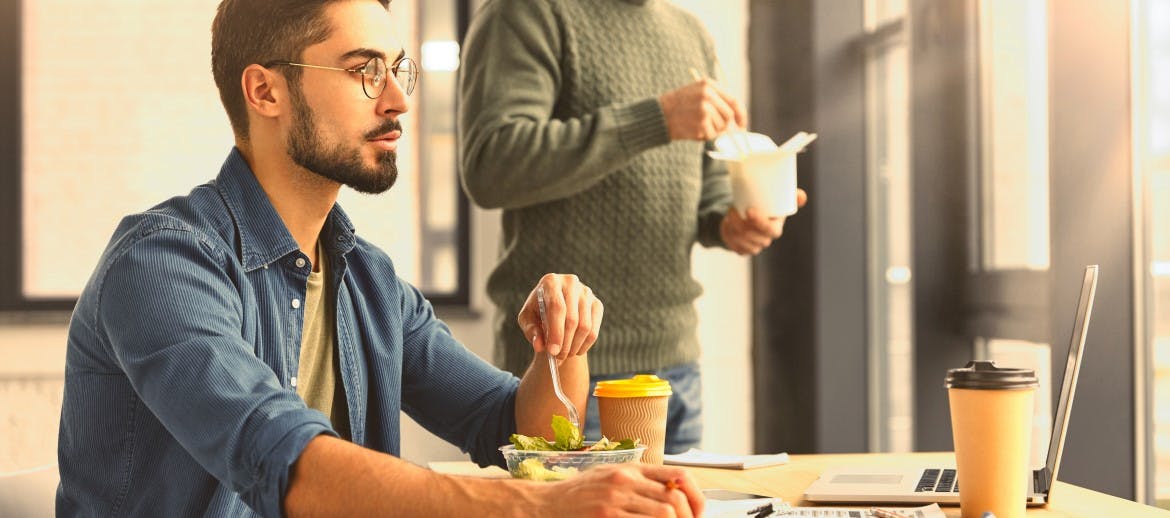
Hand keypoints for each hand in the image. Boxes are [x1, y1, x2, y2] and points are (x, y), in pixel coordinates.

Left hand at [519, 274, 603, 359]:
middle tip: (557, 358)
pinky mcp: (596, 304)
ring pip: (585, 326)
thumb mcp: (528, 318)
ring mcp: (586, 293)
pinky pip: (594, 330)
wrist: (555, 305)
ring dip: (574, 346)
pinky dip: (585, 345)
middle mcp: (571, 283)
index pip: (557, 307)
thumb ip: (531, 331)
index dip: (555, 332)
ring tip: (564, 355)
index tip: (552, 351)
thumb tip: (539, 346)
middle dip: (565, 343)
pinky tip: (575, 350)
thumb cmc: (538, 311)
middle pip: (572, 319)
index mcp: (551, 282)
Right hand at [539, 464, 704, 517]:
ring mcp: (615, 499)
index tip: (699, 514)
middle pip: (674, 499)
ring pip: (664, 514)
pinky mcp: (606, 516)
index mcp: (630, 468)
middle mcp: (625, 480)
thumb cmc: (578, 495)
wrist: (544, 505)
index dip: (697, 498)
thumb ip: (639, 482)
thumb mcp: (609, 477)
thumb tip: (673, 494)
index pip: (679, 476)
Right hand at [659, 78, 745, 141]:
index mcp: (709, 85)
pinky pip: (711, 135)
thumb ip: (716, 101)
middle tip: (714, 129)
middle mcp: (708, 95)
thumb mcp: (697, 93)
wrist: (659, 114)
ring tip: (696, 125)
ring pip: (721, 127)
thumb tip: (735, 119)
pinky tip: (692, 130)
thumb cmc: (678, 106)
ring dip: (712, 131)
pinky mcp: (700, 123)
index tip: (742, 125)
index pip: (734, 101)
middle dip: (725, 125)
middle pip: (728, 116)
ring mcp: (705, 109)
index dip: (741, 115)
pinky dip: (704, 136)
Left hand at [721, 189, 807, 254]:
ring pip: (741, 240)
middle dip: (740, 222)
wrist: (747, 216)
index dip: (760, 222)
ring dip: (733, 226)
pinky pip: (733, 245)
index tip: (749, 211)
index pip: (770, 230)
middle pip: (752, 235)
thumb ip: (791, 195)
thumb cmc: (764, 206)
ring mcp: (754, 246)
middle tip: (732, 209)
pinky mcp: (742, 250)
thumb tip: (802, 197)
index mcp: (775, 228)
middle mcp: (766, 240)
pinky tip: (727, 225)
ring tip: (729, 214)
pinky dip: (728, 234)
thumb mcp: (777, 199)